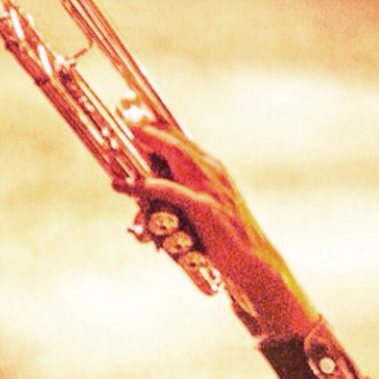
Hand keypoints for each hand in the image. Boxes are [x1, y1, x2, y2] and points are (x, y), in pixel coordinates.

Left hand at [121, 116, 312, 338]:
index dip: (159, 126)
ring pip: (176, 154)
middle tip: (125, 116)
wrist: (255, 262)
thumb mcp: (209, 209)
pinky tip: (124, 184)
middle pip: (178, 140)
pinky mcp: (204, 207)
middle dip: (150, 126)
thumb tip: (155, 190)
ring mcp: (210, 189)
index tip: (135, 116)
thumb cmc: (230, 240)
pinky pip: (167, 190)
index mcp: (216, 171)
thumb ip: (186, 193)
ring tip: (126, 134)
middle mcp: (214, 173)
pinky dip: (143, 185)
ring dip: (149, 142)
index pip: (183, 140)